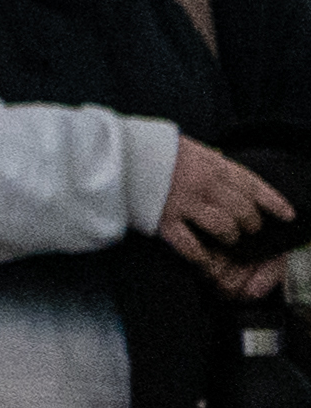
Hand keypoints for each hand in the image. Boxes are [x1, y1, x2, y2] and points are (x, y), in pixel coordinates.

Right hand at [162, 136, 294, 290]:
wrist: (118, 154)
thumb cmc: (155, 152)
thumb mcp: (192, 150)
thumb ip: (214, 165)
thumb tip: (233, 176)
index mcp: (214, 165)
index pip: (255, 186)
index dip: (275, 203)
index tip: (288, 216)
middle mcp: (205, 185)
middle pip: (244, 211)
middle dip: (252, 224)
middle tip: (249, 229)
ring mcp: (185, 204)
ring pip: (225, 227)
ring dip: (231, 237)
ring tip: (229, 240)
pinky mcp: (164, 221)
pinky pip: (192, 245)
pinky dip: (201, 255)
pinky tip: (204, 257)